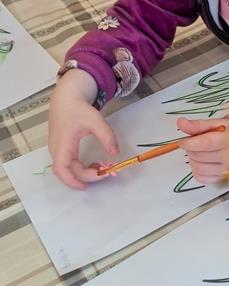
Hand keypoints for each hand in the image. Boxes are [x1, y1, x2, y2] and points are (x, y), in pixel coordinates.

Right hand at [48, 69, 118, 189]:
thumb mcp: (96, 121)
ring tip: (100, 168)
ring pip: (67, 168)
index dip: (72, 180)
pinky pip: (68, 163)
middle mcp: (57, 149)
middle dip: (85, 176)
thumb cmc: (79, 109)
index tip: (86, 187)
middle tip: (105, 173)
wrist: (67, 98)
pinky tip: (93, 164)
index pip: (62, 169)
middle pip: (67, 171)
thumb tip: (115, 153)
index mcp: (63, 144)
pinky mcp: (61, 148)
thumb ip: (107, 137)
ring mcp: (58, 149)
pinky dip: (80, 167)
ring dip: (82, 172)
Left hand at [176, 117, 228, 183]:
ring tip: (196, 153)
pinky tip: (201, 163)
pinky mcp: (225, 178)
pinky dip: (197, 172)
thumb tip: (182, 123)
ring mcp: (228, 169)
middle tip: (192, 144)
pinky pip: (205, 179)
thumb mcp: (220, 124)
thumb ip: (200, 125)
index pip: (206, 143)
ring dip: (193, 160)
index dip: (190, 143)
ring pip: (200, 168)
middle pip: (201, 156)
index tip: (184, 141)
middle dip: (191, 150)